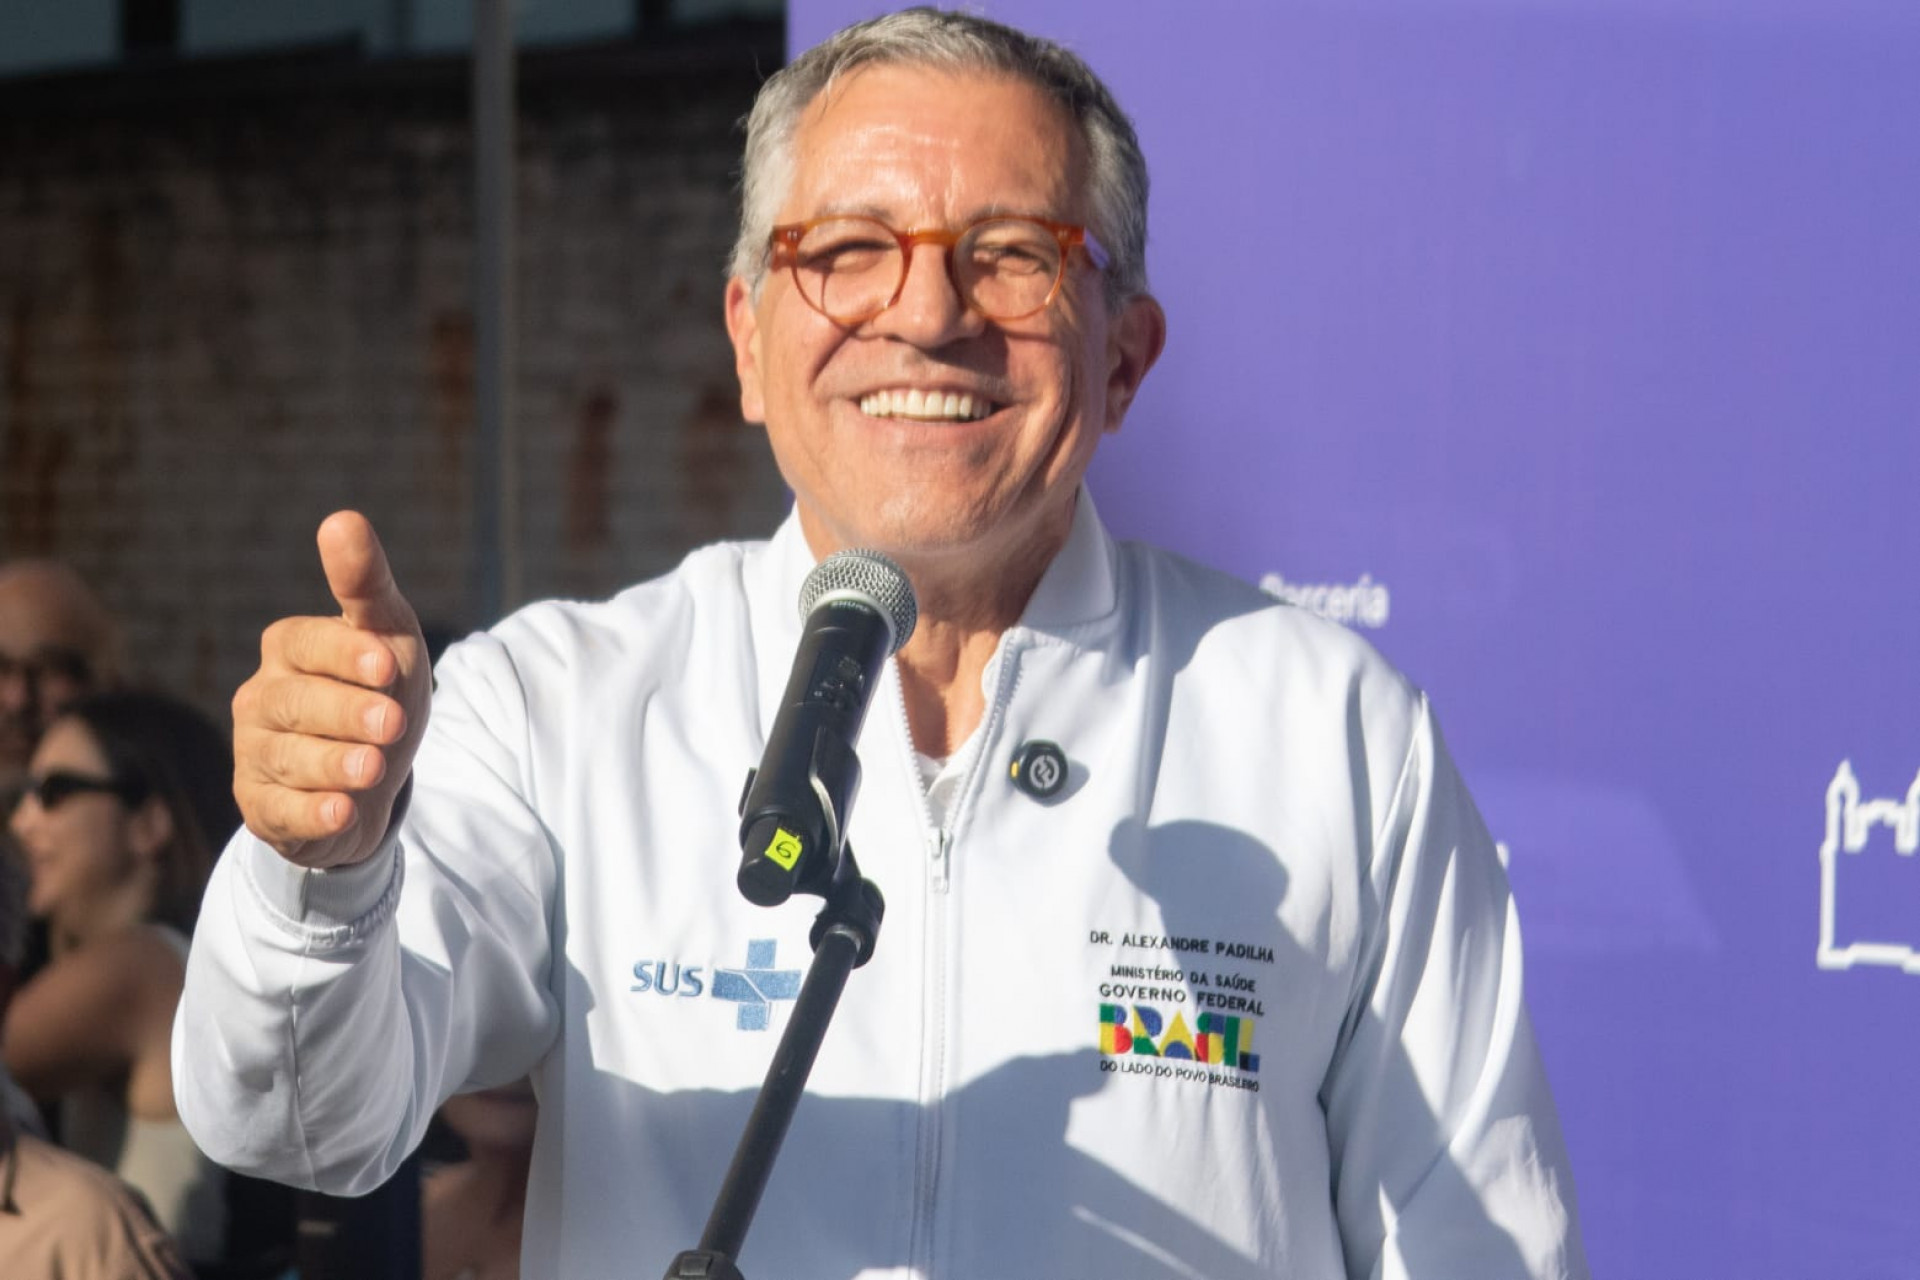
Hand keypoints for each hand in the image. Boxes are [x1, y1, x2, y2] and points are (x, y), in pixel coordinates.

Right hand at [232, 512, 432, 868]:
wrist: (374, 777)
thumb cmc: (379, 690)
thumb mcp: (388, 637)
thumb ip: (366, 584)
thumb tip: (343, 518)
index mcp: (288, 648)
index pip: (308, 644)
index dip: (346, 654)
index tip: (387, 664)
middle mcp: (261, 697)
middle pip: (296, 703)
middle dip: (347, 712)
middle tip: (393, 722)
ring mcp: (254, 754)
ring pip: (287, 758)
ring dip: (333, 764)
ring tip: (374, 769)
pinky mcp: (262, 807)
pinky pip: (281, 812)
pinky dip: (313, 814)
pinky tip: (341, 813)